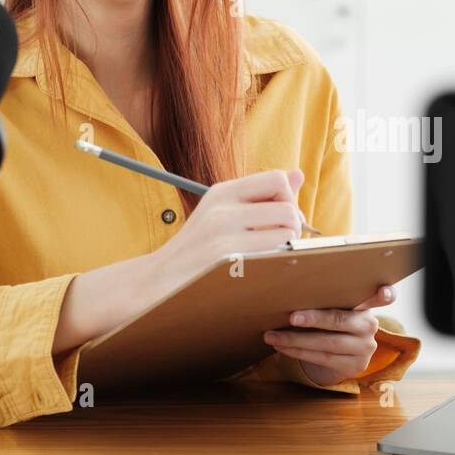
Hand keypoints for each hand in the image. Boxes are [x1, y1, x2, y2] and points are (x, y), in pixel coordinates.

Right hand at [150, 168, 306, 288]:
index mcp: (223, 191)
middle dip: (294, 227)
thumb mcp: (222, 212)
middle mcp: (222, 207)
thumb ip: (260, 196)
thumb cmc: (197, 248)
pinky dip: (277, 264)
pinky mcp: (225, 260)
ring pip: (286, 232)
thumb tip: (298, 174)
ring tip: (273, 257)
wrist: (157, 280)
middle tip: (284, 243)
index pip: (277, 178)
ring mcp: (222, 234)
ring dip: (289, 247)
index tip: (284, 220)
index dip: (290, 198)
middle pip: (288, 206)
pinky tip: (263, 270)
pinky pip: (273, 256)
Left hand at [262, 284, 396, 385]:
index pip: (385, 296)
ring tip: (272, 336)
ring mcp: (365, 348)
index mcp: (367, 305)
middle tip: (291, 317)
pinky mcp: (355, 366)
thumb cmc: (333, 320)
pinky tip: (281, 347)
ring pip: (326, 344)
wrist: (344, 352)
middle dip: (313, 319)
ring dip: (295, 340)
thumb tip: (291, 290)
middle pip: (340, 320)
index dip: (386, 293)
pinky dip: (297, 352)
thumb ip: (329, 298)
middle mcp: (370, 326)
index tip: (384, 292)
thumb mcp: (337, 306)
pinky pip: (321, 358)